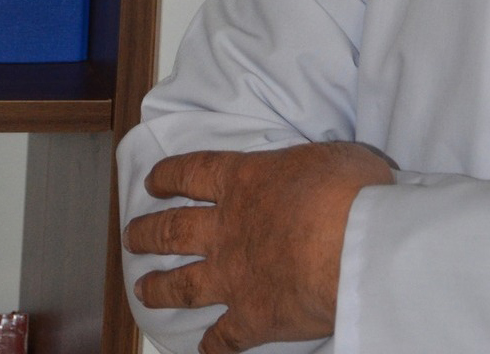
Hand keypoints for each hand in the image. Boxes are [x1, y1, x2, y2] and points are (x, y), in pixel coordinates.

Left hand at [123, 140, 393, 353]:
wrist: (356, 243)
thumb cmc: (352, 189)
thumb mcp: (333, 156)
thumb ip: (310, 167)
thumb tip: (314, 172)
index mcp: (246, 180)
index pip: (193, 173)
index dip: (168, 176)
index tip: (154, 182)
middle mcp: (228, 229)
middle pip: (173, 230)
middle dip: (148, 233)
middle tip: (133, 236)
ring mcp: (233, 277)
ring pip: (182, 285)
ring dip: (157, 287)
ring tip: (143, 288)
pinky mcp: (251, 319)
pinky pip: (221, 338)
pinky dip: (210, 345)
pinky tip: (204, 348)